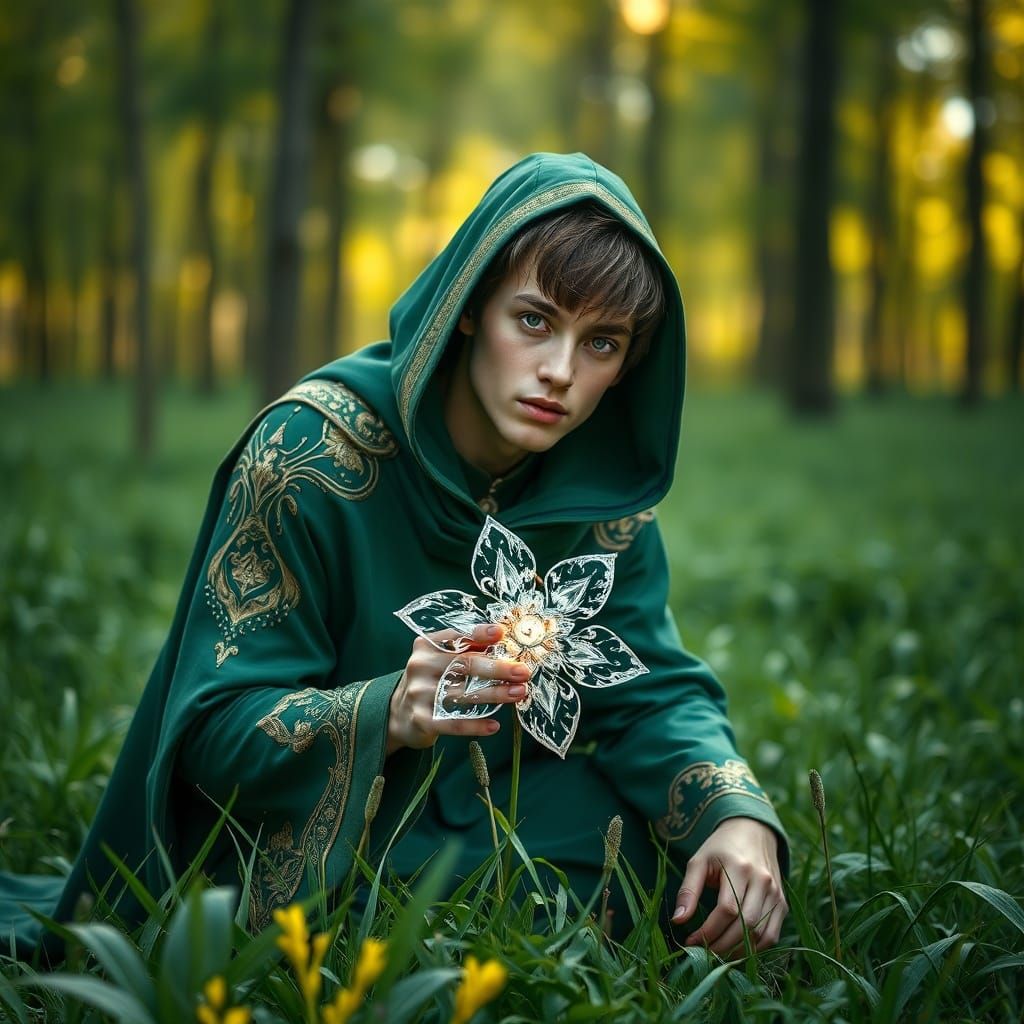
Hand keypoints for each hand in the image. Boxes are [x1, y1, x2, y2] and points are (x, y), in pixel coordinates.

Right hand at [387, 624, 528, 753]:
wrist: (397, 714)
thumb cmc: (430, 681)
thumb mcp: (439, 660)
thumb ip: (465, 650)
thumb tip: (503, 642)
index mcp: (426, 646)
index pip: (455, 636)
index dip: (479, 634)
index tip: (502, 633)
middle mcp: (420, 667)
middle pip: (464, 665)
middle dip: (498, 668)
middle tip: (523, 671)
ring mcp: (419, 694)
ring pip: (463, 693)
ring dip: (495, 694)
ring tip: (519, 693)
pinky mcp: (422, 720)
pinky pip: (453, 723)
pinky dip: (476, 725)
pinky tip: (495, 726)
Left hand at [671, 817, 786, 955]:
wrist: (753, 832)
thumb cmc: (721, 848)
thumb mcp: (699, 861)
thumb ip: (688, 889)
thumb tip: (678, 920)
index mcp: (740, 868)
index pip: (726, 909)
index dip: (708, 930)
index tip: (690, 940)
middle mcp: (762, 882)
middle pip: (745, 925)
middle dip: (722, 945)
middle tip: (702, 952)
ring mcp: (776, 894)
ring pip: (761, 935)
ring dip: (739, 951)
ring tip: (717, 954)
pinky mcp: (782, 904)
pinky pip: (772, 935)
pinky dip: (756, 948)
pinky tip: (736, 949)